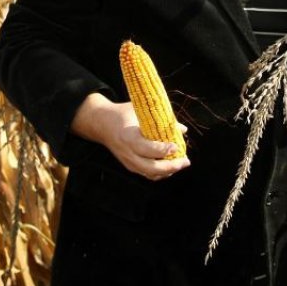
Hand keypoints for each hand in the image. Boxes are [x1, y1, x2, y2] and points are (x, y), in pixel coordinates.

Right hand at [71, 93, 190, 179]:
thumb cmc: (123, 114)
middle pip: (151, 168)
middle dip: (171, 167)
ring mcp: (127, 162)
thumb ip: (161, 120)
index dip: (164, 150)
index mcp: (129, 137)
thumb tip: (182, 129)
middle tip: (185, 161)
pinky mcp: (129, 166)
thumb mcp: (140, 111)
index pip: (148, 149)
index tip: (177, 146)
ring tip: (181, 163)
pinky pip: (146, 174)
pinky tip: (171, 166)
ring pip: (150, 174)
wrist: (101, 123)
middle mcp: (127, 153)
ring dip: (168, 171)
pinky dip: (160, 173)